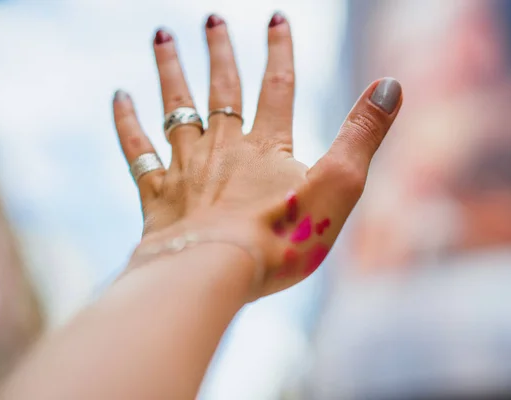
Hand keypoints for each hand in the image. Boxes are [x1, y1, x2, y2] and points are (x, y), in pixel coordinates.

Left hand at [112, 13, 401, 298]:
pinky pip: (138, 149)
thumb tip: (391, 84)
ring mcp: (187, 169)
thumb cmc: (280, 237)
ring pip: (177, 108)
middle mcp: (224, 149)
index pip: (277, 87)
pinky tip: (119, 96)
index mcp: (268, 147)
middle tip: (211, 18)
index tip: (275, 18)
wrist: (214, 273)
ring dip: (170, 70)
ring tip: (161, 34)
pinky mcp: (158, 195)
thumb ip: (363, 135)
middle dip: (219, 52)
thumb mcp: (339, 186)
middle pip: (222, 90)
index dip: (279, 51)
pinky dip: (127, 122)